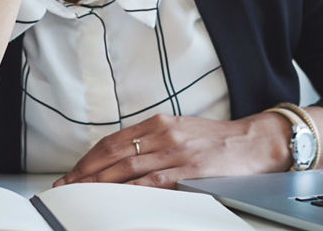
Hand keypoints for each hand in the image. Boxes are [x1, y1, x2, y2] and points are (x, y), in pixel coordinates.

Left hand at [52, 113, 292, 189]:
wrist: (256, 140)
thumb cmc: (219, 140)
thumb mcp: (181, 131)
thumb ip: (154, 141)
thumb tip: (125, 159)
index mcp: (158, 123)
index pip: (113, 142)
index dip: (89, 159)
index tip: (72, 173)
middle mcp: (163, 134)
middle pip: (114, 154)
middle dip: (86, 172)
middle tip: (66, 187)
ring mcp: (176, 151)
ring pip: (128, 167)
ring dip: (101, 182)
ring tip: (82, 194)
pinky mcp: (190, 169)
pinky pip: (154, 181)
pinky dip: (131, 190)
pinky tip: (117, 198)